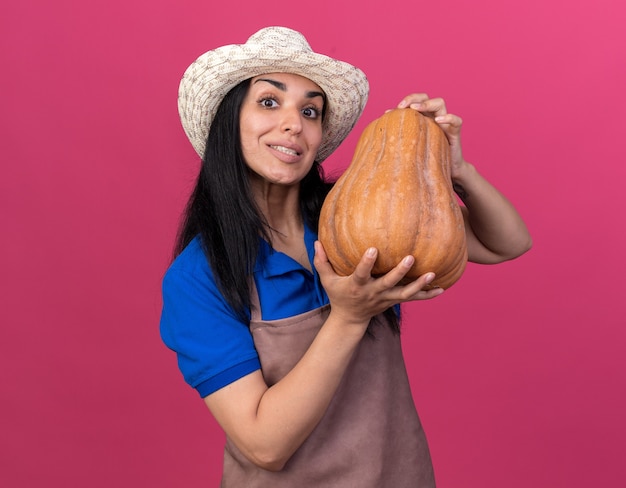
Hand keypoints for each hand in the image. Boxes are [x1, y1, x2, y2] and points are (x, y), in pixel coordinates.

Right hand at [313, 241, 443, 326]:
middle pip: (389, 283)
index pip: (362, 274)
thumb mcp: (326, 280)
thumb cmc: (338, 295)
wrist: (350, 320)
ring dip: (420, 285)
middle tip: (411, 257)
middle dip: (400, 272)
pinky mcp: (394, 302)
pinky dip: (428, 295)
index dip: (367, 263)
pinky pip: (414, 299)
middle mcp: (374, 293)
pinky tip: (442, 289)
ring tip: (433, 274)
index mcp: (358, 286)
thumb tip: (317, 241)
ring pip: (405, 294)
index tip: (373, 249)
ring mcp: (386, 299)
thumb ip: (321, 261)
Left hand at [397, 94, 465, 178]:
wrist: (447, 170)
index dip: (405, 101)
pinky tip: (438, 121)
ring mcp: (445, 123)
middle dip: (413, 98)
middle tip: (402, 106)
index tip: (393, 110)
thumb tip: (383, 125)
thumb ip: (402, 134)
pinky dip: (448, 118)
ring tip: (415, 109)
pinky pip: (456, 121)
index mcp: (423, 118)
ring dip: (427, 104)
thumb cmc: (427, 157)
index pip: (415, 101)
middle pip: (426, 97)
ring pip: (440, 103)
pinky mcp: (455, 133)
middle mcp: (434, 116)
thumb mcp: (412, 145)